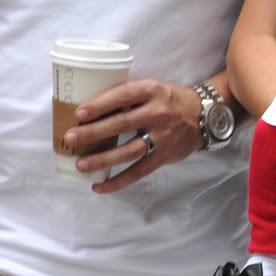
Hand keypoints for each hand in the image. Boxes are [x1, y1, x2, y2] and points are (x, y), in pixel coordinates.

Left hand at [60, 78, 201, 192]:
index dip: (101, 104)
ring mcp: (162, 136)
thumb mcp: (153, 89)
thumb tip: (90, 109)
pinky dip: (118, 181)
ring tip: (80, 165)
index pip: (123, 96)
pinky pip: (139, 171)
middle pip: (121, 124)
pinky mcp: (164, 156)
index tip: (79, 113)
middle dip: (93, 133)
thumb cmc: (169, 100)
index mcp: (152, 91)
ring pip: (129, 151)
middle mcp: (158, 113)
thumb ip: (129, 97)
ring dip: (102, 159)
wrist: (205, 116)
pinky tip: (99, 186)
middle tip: (70, 138)